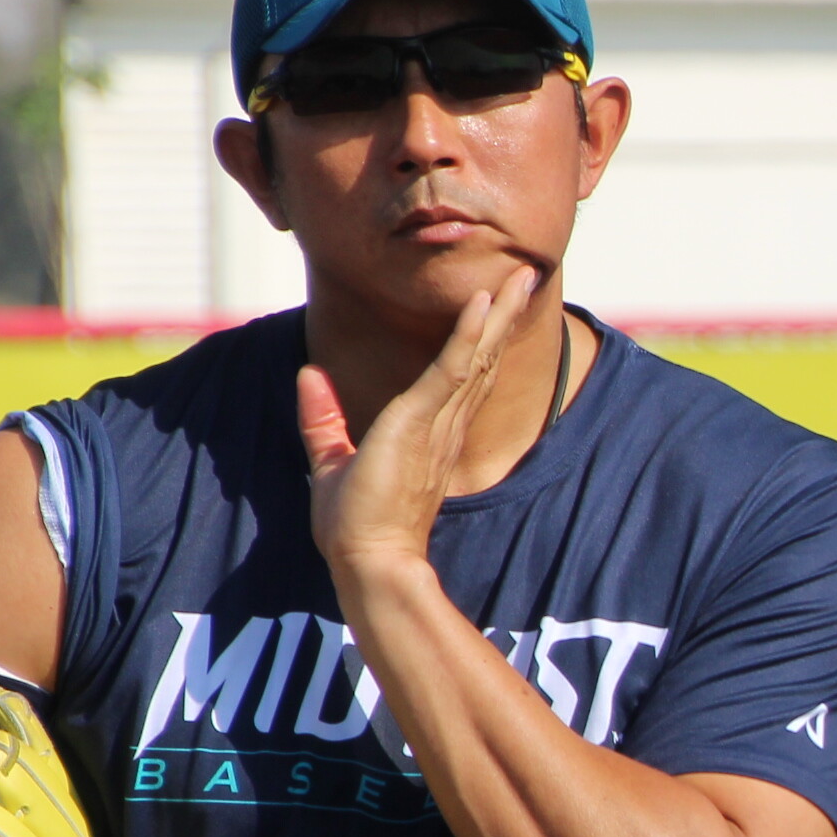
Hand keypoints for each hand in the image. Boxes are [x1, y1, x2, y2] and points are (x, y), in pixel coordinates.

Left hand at [298, 264, 535, 574]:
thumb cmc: (355, 526)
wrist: (367, 561)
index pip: (463, 375)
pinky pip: (454, 368)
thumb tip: (309, 375)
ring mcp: (439, 423)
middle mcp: (446, 424)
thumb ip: (323, 416)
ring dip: (500, 312)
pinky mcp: (422, 422)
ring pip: (478, 355)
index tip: (496, 303)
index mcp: (432, 433)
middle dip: (504, 315)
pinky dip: (469, 334)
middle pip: (483, 358)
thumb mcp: (331, 459)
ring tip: (522, 275)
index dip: (482, 337)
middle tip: (527, 274)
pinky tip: (482, 303)